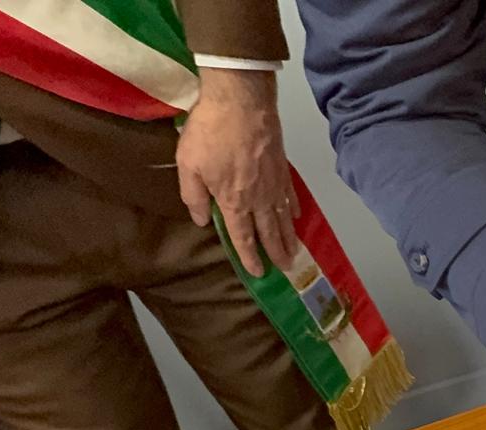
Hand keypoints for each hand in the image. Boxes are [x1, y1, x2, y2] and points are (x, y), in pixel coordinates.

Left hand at [177, 68, 297, 275]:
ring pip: (283, 218)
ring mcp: (274, 184)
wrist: (241, 102)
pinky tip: (296, 217)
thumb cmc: (210, 132)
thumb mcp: (188, 165)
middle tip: (286, 269)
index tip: (257, 272)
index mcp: (234, 201)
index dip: (249, 257)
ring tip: (295, 253)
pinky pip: (290, 196)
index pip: (243, 237)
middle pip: (269, 232)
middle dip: (276, 252)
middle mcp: (258, 199)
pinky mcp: (282, 168)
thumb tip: (202, 221)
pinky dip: (294, 210)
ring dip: (289, 238)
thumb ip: (194, 197)